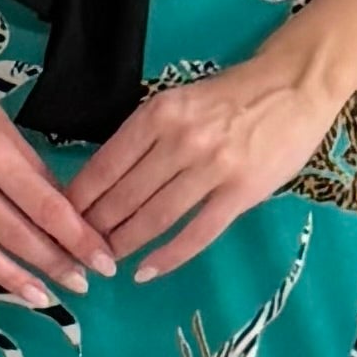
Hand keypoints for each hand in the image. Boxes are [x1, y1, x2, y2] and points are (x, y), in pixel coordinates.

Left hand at [69, 44, 345, 284]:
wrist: (294, 85)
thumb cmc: (232, 95)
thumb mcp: (179, 101)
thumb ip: (147, 135)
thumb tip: (107, 177)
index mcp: (158, 114)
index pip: (105, 165)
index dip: (79, 199)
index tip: (62, 220)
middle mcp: (179, 141)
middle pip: (124, 196)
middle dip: (95, 228)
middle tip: (78, 250)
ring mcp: (211, 168)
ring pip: (155, 217)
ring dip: (125, 243)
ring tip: (106, 261)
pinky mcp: (241, 192)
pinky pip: (196, 233)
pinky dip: (168, 256)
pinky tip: (146, 271)